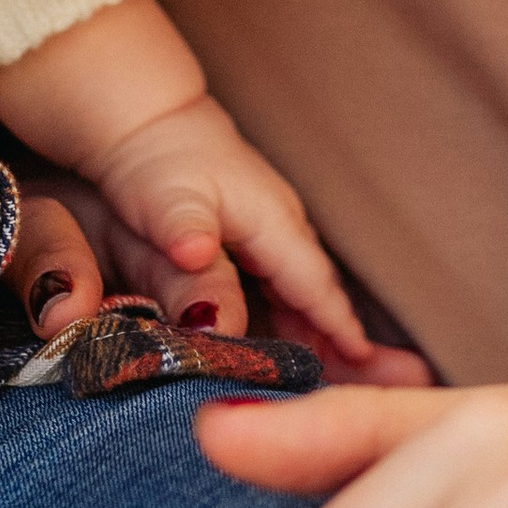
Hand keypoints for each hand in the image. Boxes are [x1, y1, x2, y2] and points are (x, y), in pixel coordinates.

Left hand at [0, 0, 380, 366]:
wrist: (140, 116)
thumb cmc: (156, 159)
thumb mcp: (169, 202)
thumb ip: (191, 241)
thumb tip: (209, 301)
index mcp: (273, 222)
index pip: (315, 288)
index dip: (339, 330)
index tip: (367, 373)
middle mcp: (280, 225)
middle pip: (318, 293)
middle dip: (341, 338)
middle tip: (365, 390)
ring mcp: (265, 226)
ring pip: (301, 289)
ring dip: (318, 329)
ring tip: (333, 378)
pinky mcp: (246, 231)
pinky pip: (282, 284)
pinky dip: (293, 314)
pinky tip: (287, 341)